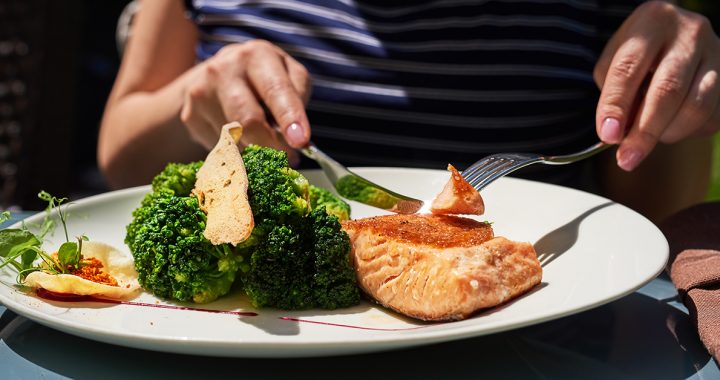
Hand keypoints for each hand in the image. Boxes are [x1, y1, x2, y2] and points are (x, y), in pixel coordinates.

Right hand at [180, 40, 311, 162]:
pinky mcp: (190, 116)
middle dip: (272, 146)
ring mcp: (202, 92)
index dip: (290, 117)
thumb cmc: (265, 78)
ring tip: (265, 143)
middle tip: (288, 160)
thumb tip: (296, 140)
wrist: (218, 73)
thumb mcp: (289, 76)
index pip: (276, 90)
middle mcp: (224, 69)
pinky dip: (237, 151)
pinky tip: (241, 138)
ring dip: (256, 150)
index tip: (301, 141)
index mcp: (257, 56)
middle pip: (249, 120)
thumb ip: (298, 101)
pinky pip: (220, 147)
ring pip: (235, 140)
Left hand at [594, 1, 719, 170]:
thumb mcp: (613, 63)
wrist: (674, 38)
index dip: (616, 106)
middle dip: (644, 132)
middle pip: (668, 90)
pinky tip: (672, 125)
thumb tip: (617, 134)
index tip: (608, 136)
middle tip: (627, 158)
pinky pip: (712, 117)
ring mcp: (717, 53)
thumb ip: (613, 95)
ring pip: (695, 107)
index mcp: (652, 22)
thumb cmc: (637, 56)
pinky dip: (687, 131)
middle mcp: (690, 33)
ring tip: (648, 138)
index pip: (629, 69)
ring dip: (667, 133)